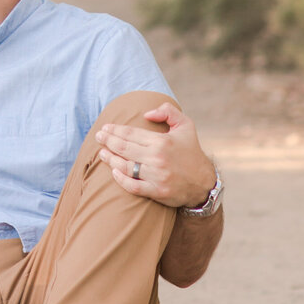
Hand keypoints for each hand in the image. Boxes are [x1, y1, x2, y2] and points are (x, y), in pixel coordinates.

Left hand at [96, 103, 215, 208]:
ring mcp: (156, 177)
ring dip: (110, 159)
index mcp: (162, 142)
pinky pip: (133, 186)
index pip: (130, 134)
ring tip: (102, 153)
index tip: (104, 128)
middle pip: (124, 148)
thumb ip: (167, 112)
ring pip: (125, 167)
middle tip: (98, 137)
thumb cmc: (191, 151)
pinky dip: (121, 180)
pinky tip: (114, 172)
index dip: (114, 130)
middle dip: (107, 141)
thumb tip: (146, 114)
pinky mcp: (157, 192)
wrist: (205, 183)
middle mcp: (157, 159)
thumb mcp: (186, 125)